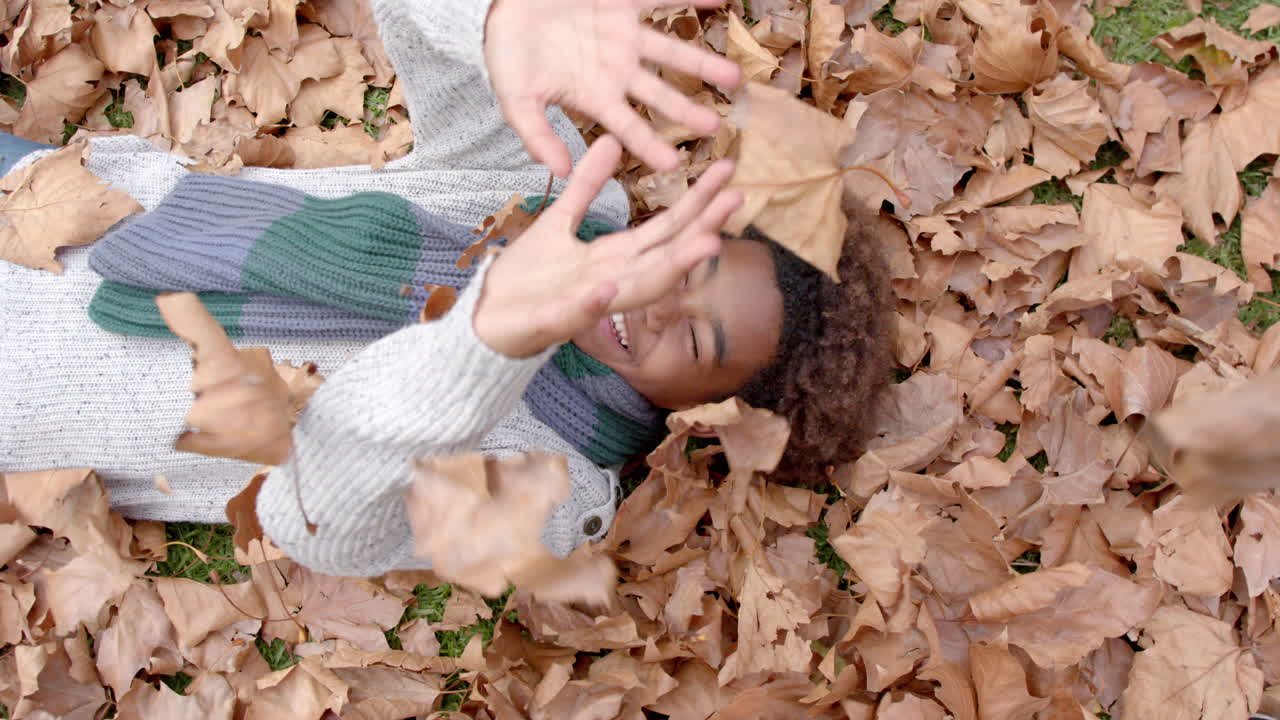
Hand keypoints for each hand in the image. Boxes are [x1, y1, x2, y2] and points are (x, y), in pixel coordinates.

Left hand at [473, 135, 740, 357]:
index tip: (727, 168)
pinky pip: (574, 314)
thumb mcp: (559, 219)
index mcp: (614, 257)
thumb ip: (586, 186)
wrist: (486, 316)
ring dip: (673, 269)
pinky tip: (607, 289)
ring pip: (639, 288)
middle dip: (703, 227)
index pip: (666, 227)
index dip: (697, 199)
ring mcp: (586, 303)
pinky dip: (592, 304)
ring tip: (706, 244)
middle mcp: (612, 280)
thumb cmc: (526, 276)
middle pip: (667, 253)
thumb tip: (613, 141)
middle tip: (738, 198)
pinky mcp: (551, 322)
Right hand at [483, 0, 741, 176]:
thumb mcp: (516, 99)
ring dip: (702, 64)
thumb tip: (558, 174)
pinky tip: (723, 1)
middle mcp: (616, 70)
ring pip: (672, 52)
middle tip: (714, 128)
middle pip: (660, 95)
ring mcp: (623, 36)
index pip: (627, 127)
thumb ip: (537, 135)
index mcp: (594, 96)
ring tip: (734, 77)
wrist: (505, 5)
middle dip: (686, 111)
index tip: (673, 166)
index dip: (648, 145)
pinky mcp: (623, 1)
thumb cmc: (507, 52)